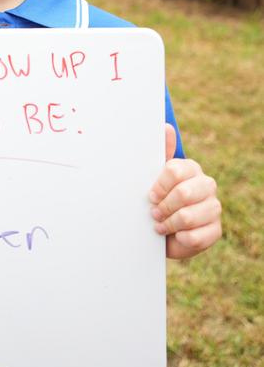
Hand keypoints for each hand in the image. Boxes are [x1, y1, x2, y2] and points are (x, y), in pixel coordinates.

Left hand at [149, 124, 221, 258]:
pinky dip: (180, 238)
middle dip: (164, 206)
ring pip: (188, 216)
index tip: (150, 195)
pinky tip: (175, 235)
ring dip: (169, 223)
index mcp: (191, 168)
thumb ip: (160, 152)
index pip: (175, 171)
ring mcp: (214, 207)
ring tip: (160, 225)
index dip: (159, 186)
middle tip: (154, 212)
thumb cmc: (158, 199)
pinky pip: (196, 236)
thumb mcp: (153, 175)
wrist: (163, 230)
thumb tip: (166, 127)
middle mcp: (207, 185)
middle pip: (183, 194)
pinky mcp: (215, 230)